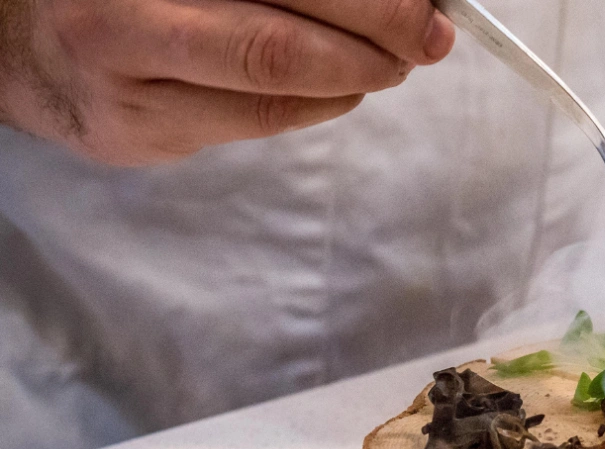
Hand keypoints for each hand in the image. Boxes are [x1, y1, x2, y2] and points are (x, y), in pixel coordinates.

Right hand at [0, 0, 453, 164]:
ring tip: (387, 61)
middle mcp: (121, 21)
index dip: (366, 3)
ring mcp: (124, 88)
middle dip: (374, 43)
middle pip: (276, 46)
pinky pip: (253, 127)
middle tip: (426, 38)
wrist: (26, 39)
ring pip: (271, 97)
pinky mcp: (137, 139)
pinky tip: (337, 87)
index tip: (421, 5)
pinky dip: (314, 105)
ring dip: (352, 80)